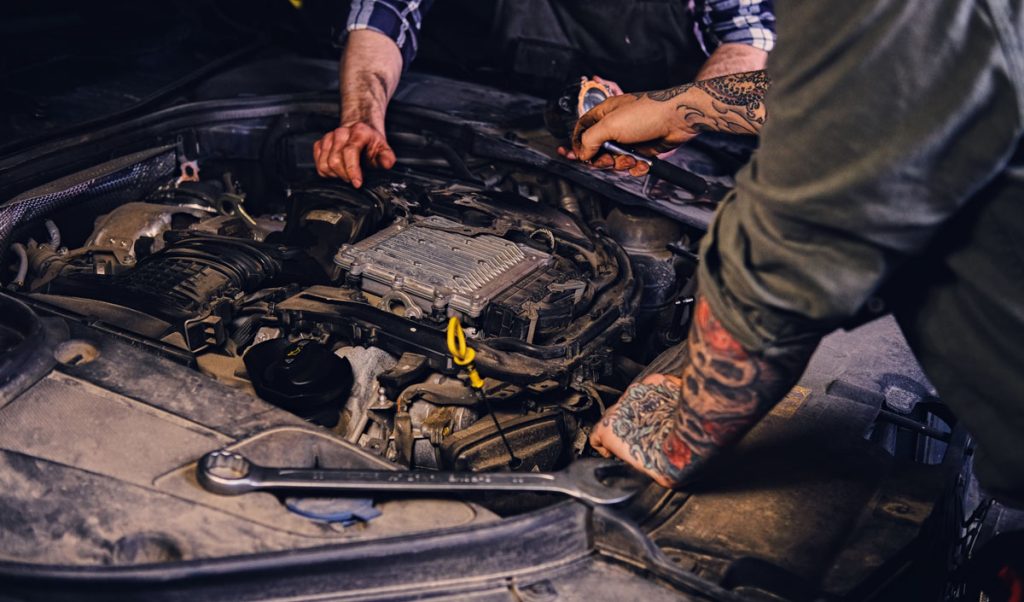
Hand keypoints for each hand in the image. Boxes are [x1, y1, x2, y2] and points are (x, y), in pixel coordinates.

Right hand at [313, 122, 395, 187]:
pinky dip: (327, 172)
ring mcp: (328, 137)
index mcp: (358, 132)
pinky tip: (337, 171)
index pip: (350, 151)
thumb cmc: (371, 143)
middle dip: (345, 175)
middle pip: (335, 160)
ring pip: (325, 164)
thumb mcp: (384, 149)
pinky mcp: (320, 144)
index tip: (357, 183)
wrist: (360, 132)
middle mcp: (341, 132)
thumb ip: (387, 157)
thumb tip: (386, 164)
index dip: (352, 170)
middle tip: (355, 178)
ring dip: (336, 175)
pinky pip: (319, 164)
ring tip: (347, 174)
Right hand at [570, 91, 702, 171]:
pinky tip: (642, 163)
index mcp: (604, 114)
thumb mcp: (610, 125)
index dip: (576, 143)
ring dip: (621, 164)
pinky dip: (635, 167)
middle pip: (596, 150)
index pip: (582, 129)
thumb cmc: (647, 113)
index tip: (572, 155)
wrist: (678, 119)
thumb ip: (590, 140)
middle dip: (601, 159)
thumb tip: (581, 154)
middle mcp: (615, 126)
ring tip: (631, 159)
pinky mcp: (642, 150)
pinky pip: (631, 165)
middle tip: (608, 160)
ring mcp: (629, 139)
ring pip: (614, 160)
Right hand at [590, 373, 684, 487]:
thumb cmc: (670, 455)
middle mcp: (620, 406)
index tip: (614, 449)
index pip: (596, 434)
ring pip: (635, 400)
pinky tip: (671, 410)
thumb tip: (640, 462)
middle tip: (643, 438)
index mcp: (610, 429)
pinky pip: (654, 389)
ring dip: (643, 411)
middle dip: (627, 426)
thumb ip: (632, 460)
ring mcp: (639, 391)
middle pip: (616, 416)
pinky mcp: (658, 381)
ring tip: (660, 424)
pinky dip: (659, 398)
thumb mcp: (644, 471)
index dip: (605, 444)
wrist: (694, 433)